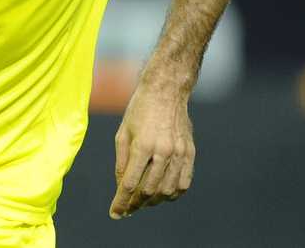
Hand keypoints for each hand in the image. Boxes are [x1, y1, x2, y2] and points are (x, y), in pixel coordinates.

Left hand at [109, 82, 194, 218]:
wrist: (166, 91)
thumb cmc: (139, 110)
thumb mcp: (123, 133)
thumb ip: (122, 162)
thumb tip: (122, 187)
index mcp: (142, 145)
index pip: (130, 184)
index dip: (121, 202)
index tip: (115, 213)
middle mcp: (162, 151)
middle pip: (149, 190)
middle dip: (136, 204)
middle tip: (128, 208)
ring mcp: (179, 153)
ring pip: (167, 190)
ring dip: (153, 201)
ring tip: (143, 202)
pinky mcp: (190, 152)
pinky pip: (184, 183)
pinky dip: (173, 194)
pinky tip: (163, 194)